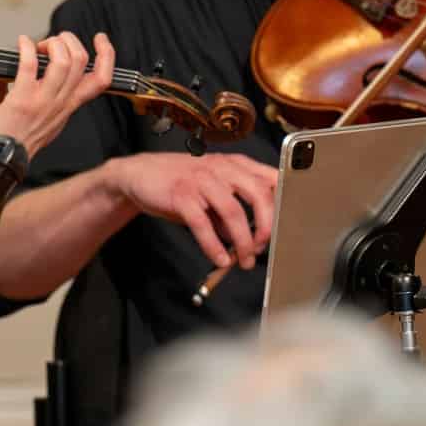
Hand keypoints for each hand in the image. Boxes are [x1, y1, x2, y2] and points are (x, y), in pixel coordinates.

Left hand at [0, 32, 115, 159]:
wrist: (7, 155)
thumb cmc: (26, 137)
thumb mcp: (57, 119)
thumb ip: (65, 98)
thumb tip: (64, 75)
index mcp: (72, 104)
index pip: (102, 79)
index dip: (107, 54)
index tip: (100, 39)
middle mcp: (62, 101)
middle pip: (81, 61)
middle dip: (68, 41)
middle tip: (53, 42)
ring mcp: (43, 100)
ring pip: (62, 61)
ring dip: (51, 43)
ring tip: (40, 45)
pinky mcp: (22, 98)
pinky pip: (30, 65)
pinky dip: (26, 47)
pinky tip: (22, 43)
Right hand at [102, 151, 277, 270]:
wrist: (139, 174)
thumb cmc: (181, 184)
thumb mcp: (212, 194)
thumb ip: (231, 214)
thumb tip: (251, 242)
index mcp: (235, 164)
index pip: (271, 178)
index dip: (284, 203)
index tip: (286, 227)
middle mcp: (221, 168)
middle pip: (258, 194)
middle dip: (267, 226)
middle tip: (264, 248)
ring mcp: (200, 179)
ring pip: (233, 211)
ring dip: (243, 241)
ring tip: (244, 261)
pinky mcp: (181, 194)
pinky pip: (203, 224)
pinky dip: (214, 246)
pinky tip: (219, 258)